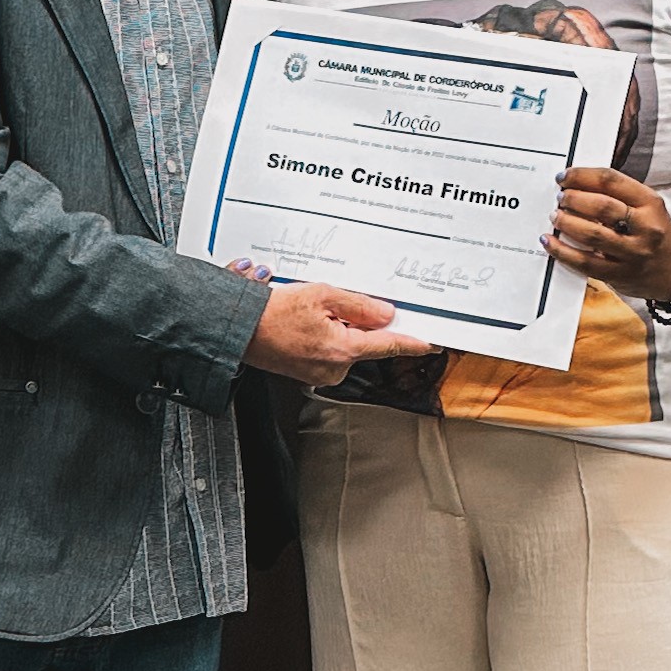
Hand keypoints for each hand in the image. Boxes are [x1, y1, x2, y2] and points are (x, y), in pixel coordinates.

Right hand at [244, 281, 431, 388]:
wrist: (239, 328)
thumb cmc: (272, 313)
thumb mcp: (322, 295)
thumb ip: (359, 305)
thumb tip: (385, 315)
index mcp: (342, 349)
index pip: (389, 345)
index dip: (413, 342)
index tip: (432, 342)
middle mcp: (335, 368)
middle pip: (366, 343)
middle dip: (360, 323)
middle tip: (335, 305)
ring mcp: (322, 374)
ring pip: (348, 347)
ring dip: (341, 329)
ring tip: (313, 314)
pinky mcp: (311, 374)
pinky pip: (332, 353)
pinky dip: (327, 337)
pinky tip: (307, 325)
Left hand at [546, 165, 670, 299]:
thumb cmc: (656, 233)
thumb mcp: (647, 207)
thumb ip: (618, 195)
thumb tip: (577, 185)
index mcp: (650, 204)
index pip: (612, 181)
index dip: (582, 176)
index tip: (565, 176)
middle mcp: (645, 228)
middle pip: (602, 206)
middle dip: (573, 199)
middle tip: (560, 198)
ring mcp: (633, 254)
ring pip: (593, 235)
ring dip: (567, 223)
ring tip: (556, 216)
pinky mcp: (620, 275)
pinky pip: (586, 263)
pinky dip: (563, 251)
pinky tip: (551, 242)